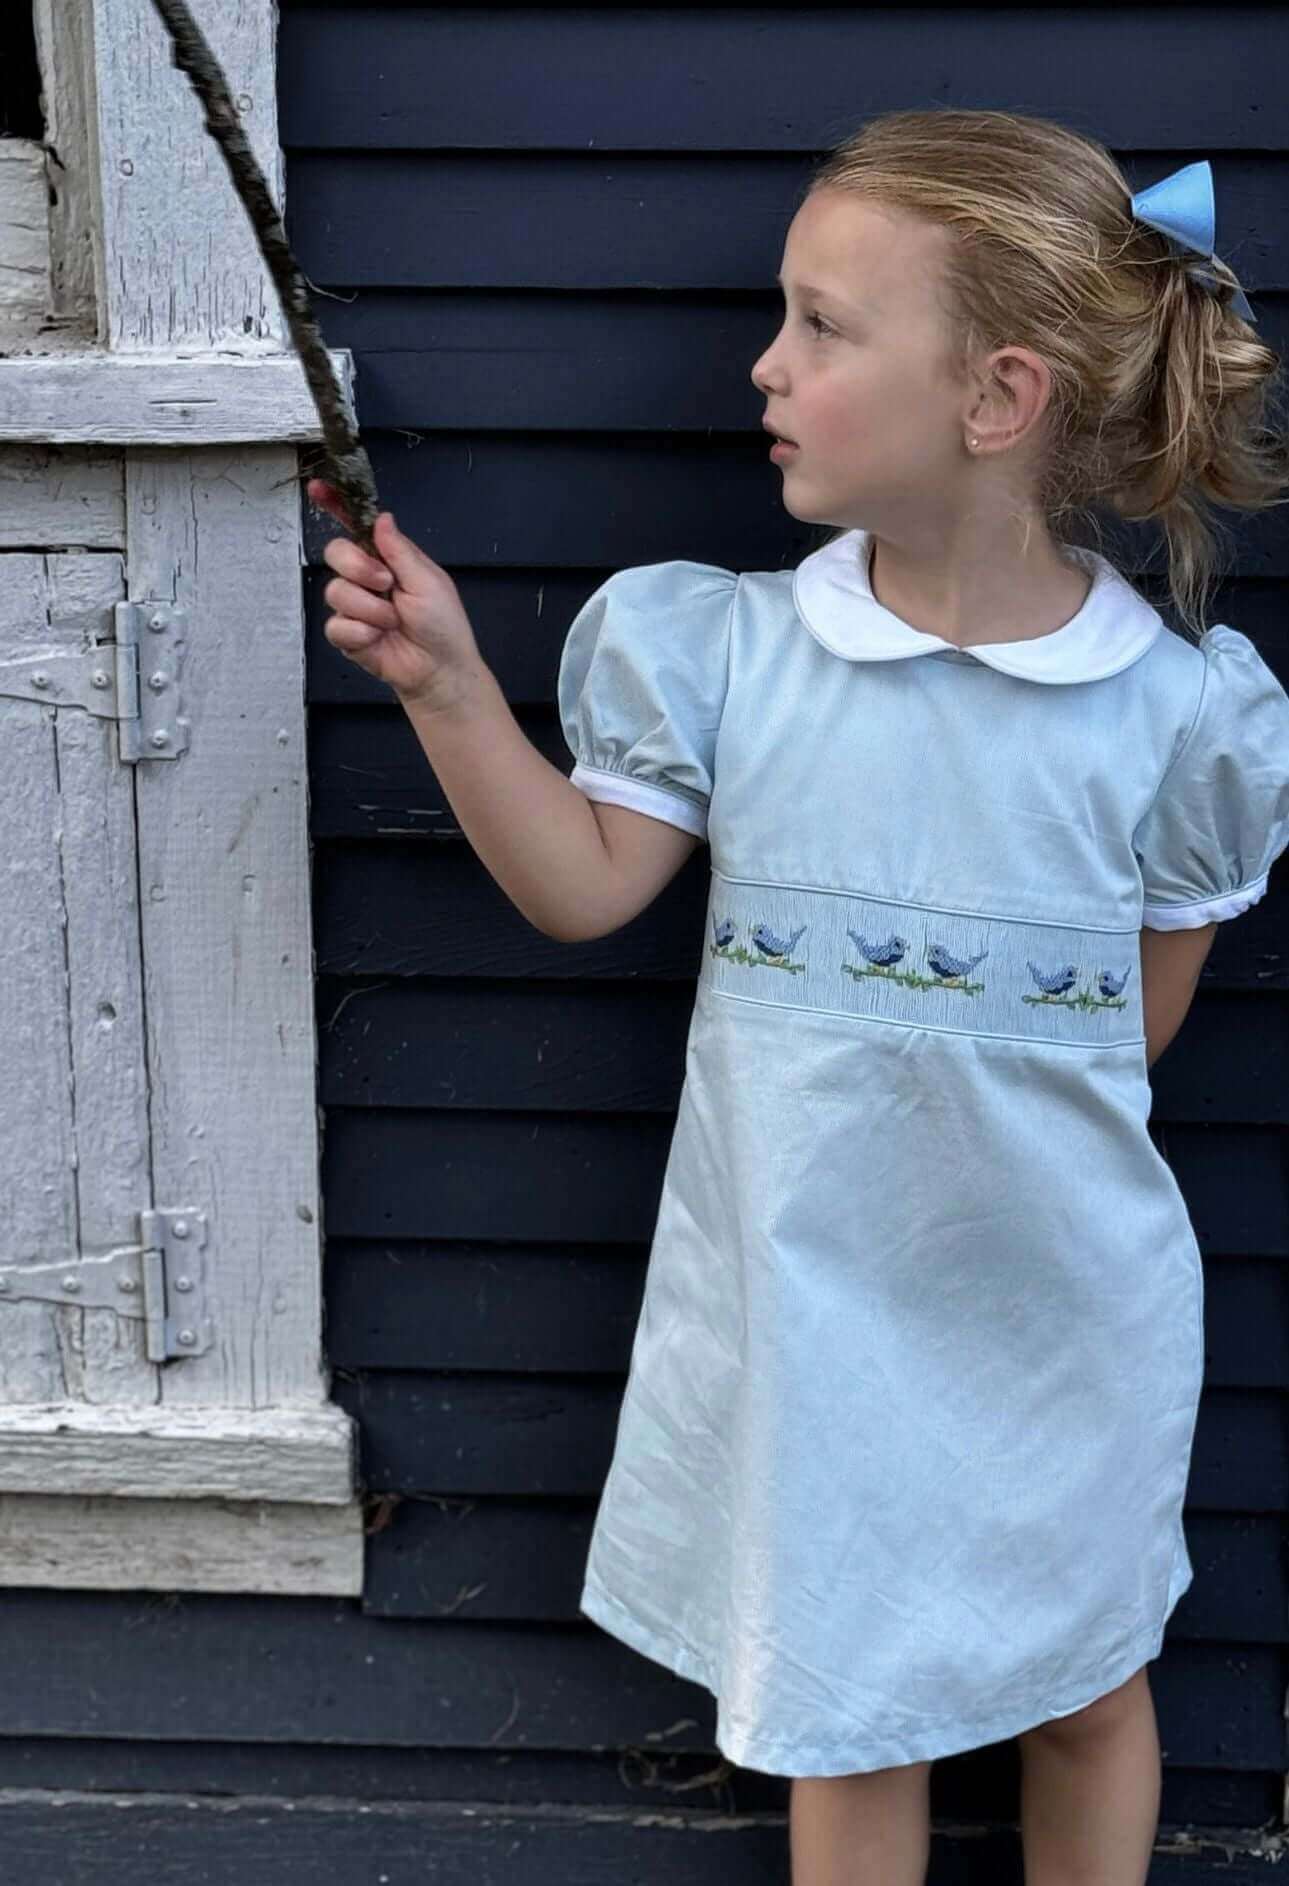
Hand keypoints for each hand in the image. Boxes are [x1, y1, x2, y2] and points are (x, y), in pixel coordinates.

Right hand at [308, 478, 485, 707]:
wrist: (439, 670)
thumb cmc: (443, 626)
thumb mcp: (428, 580)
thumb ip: (400, 550)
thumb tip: (382, 518)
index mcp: (387, 557)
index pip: (356, 525)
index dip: (335, 505)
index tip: (318, 488)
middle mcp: (366, 578)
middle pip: (336, 552)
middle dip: (359, 568)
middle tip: (387, 585)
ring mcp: (354, 606)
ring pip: (335, 591)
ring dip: (370, 609)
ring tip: (393, 622)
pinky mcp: (346, 634)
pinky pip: (336, 625)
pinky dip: (362, 633)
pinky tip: (379, 639)